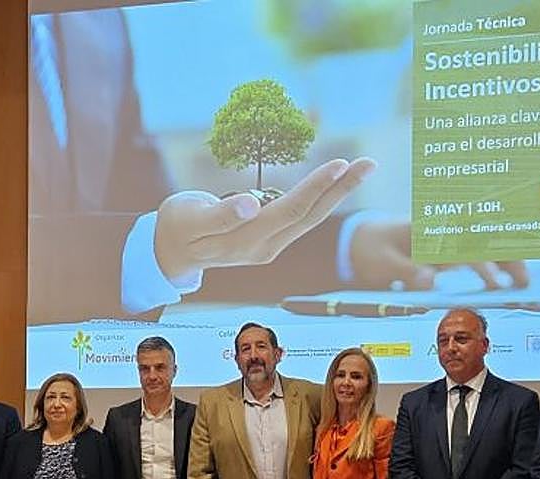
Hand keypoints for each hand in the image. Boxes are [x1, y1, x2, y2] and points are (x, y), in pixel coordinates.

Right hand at [153, 157, 375, 277]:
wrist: (169, 253)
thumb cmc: (177, 227)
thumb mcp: (190, 218)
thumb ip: (220, 214)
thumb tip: (252, 204)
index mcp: (244, 241)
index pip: (289, 211)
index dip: (316, 187)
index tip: (340, 163)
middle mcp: (263, 248)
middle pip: (309, 216)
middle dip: (341, 188)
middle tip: (370, 163)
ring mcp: (267, 248)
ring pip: (309, 219)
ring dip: (337, 193)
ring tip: (361, 168)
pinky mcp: (268, 243)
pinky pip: (300, 220)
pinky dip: (321, 200)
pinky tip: (335, 184)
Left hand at [349, 220, 527, 290]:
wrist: (356, 240)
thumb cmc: (369, 249)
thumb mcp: (381, 262)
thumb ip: (405, 272)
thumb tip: (430, 282)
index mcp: (429, 232)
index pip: (466, 244)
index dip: (483, 261)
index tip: (496, 281)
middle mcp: (441, 236)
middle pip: (483, 242)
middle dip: (506, 259)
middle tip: (522, 282)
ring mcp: (443, 245)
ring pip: (483, 250)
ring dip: (502, 264)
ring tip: (518, 284)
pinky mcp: (441, 256)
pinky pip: (470, 259)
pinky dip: (488, 268)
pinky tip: (499, 283)